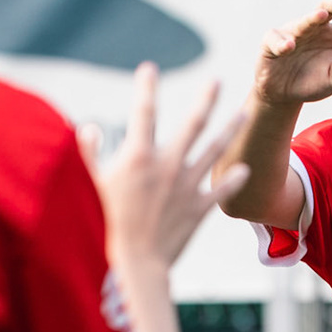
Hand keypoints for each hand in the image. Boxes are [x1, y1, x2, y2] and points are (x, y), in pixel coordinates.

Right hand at [81, 64, 249, 268]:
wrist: (136, 262)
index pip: (144, 112)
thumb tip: (87, 128)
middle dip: (206, 100)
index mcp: (139, 156)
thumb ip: (88, 154)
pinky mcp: (199, 208)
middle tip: (217, 81)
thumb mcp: (90, 185)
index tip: (149, 69)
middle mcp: (168, 165)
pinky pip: (220, 190)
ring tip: (244, 115)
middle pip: (192, 125)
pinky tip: (244, 170)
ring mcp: (187, 186)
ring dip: (230, 131)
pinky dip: (232, 180)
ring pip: (214, 151)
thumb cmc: (107, 223)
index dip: (146, 87)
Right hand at [253, 0, 331, 106]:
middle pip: (327, 8)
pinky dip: (282, 42)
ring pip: (303, 21)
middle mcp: (316, 29)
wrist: (283, 95)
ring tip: (320, 15)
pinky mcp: (272, 42)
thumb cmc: (312, 83)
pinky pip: (276, 38)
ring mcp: (294, 32)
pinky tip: (289, 47)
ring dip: (311, 18)